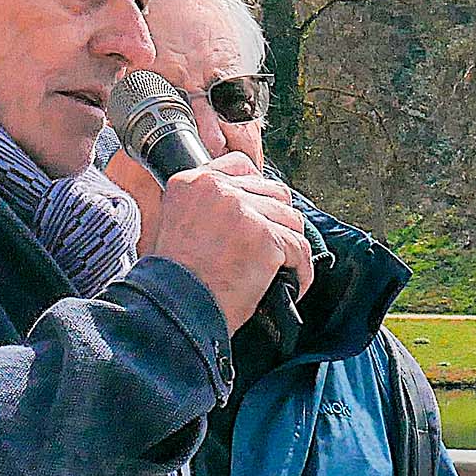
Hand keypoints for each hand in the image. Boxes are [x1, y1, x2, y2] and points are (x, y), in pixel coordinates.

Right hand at [147, 151, 314, 333]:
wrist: (175, 309)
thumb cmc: (174, 281)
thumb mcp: (174, 226)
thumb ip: (205, 206)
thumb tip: (242, 208)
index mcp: (192, 183)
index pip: (240, 165)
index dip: (256, 190)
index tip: (259, 214)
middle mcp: (218, 189)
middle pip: (272, 191)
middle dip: (276, 220)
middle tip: (273, 246)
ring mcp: (244, 211)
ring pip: (290, 219)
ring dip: (290, 244)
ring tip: (282, 268)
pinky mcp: (266, 237)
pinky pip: (299, 249)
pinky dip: (301, 270)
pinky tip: (293, 284)